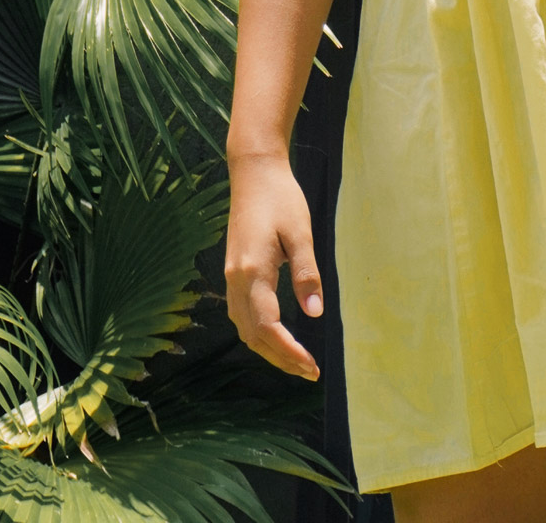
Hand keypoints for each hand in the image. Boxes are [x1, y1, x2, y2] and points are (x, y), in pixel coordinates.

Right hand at [225, 152, 323, 377]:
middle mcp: (236, 279)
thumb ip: (307, 273)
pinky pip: (241, 315)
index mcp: (253, 271)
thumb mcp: (301, 232)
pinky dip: (258, 333)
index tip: (311, 366)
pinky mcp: (233, 272)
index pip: (268, 326)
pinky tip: (275, 336)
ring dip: (268, 350)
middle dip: (280, 358)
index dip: (289, 351)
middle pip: (253, 335)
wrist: (253, 174)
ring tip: (296, 361)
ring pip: (244, 328)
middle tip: (309, 372)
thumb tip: (314, 313)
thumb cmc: (281, 198)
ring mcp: (231, 277)